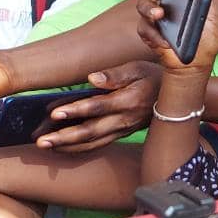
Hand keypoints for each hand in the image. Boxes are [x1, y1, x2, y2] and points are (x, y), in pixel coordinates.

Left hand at [34, 61, 162, 152]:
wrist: (177, 100)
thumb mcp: (137, 69)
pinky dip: (77, 148)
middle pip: (90, 132)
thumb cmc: (154, 78)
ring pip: (91, 143)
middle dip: (63, 138)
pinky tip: (60, 148)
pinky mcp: (119, 134)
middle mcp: (123, 120)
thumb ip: (115, 75)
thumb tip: (92, 78)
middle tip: (41, 141)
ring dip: (67, 147)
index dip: (75, 110)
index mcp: (127, 101)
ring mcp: (121, 130)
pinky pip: (97, 145)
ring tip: (44, 147)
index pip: (97, 107)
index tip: (53, 113)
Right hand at [135, 0, 217, 74]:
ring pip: (143, 4)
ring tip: (159, 15)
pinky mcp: (148, 33)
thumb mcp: (210, 15)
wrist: (198, 63)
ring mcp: (155, 16)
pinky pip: (144, 29)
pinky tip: (165, 41)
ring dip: (150, 8)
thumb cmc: (204, 38)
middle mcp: (166, 1)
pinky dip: (154, 35)